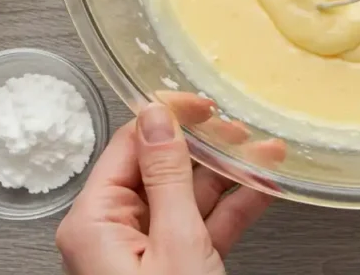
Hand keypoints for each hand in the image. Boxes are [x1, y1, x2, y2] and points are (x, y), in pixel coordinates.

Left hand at [56, 94, 284, 274]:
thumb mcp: (175, 244)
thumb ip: (166, 177)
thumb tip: (156, 119)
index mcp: (94, 222)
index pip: (128, 146)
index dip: (167, 118)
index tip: (201, 101)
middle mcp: (113, 233)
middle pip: (161, 168)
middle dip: (208, 148)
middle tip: (242, 128)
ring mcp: (145, 252)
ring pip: (188, 196)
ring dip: (230, 175)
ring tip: (265, 152)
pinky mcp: (174, 267)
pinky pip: (203, 226)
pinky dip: (234, 208)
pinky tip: (264, 186)